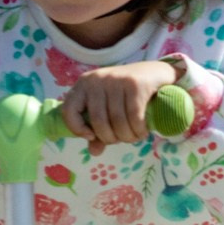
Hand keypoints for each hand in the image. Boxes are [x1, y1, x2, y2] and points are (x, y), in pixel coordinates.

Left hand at [60, 61, 174, 146]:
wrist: (155, 73)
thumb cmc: (127, 94)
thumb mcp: (109, 109)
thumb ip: (99, 130)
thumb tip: (94, 151)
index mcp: (83, 85)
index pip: (69, 110)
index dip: (77, 129)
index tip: (91, 137)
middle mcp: (97, 80)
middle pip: (98, 121)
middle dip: (111, 138)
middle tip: (122, 139)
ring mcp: (116, 80)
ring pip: (117, 121)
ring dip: (128, 137)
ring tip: (134, 137)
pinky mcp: (135, 84)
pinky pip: (134, 117)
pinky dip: (138, 130)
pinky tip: (143, 131)